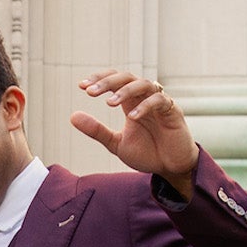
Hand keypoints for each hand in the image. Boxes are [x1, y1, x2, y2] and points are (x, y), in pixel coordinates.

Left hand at [73, 70, 200, 191]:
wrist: (170, 168)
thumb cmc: (147, 153)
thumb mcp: (116, 143)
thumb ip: (97, 130)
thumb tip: (72, 116)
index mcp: (131, 102)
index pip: (115, 80)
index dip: (100, 79)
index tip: (81, 86)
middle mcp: (144, 98)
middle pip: (127, 77)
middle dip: (107, 81)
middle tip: (90, 91)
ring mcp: (160, 103)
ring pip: (144, 84)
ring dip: (125, 90)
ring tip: (108, 102)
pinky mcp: (173, 112)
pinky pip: (160, 102)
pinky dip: (145, 106)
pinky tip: (132, 117)